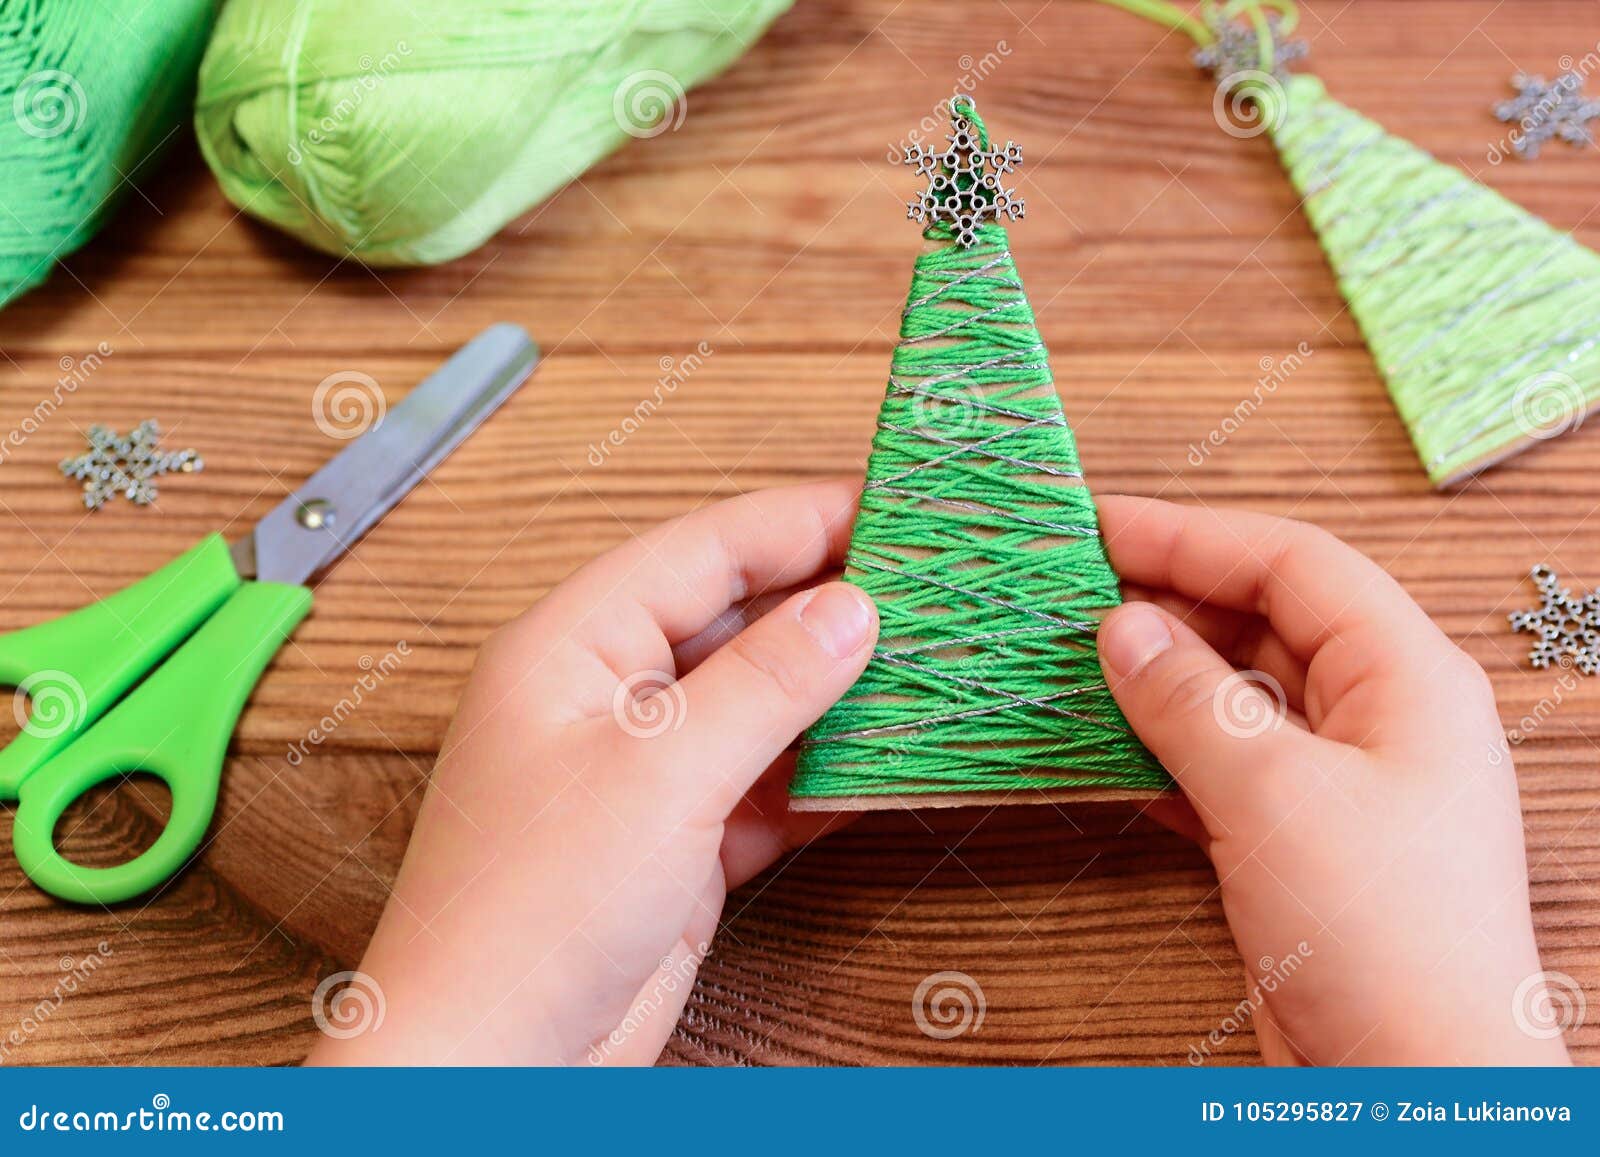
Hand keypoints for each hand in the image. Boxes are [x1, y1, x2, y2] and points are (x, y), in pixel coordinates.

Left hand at [307, 481, 876, 1064]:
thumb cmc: (527, 912)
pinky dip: (825, 773)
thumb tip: (851, 608)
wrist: (491, 1065)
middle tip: (930, 586)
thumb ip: (765, 684)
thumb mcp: (659, 774)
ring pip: (760, 702)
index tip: (892, 506)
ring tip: (930, 662)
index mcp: (573, 643)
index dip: (801, 519)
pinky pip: (767, 782)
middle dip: (830, 602)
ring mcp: (645, 769)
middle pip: (737, 617)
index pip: (704, 547)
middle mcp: (608, 694)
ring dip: (838, 690)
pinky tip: (889, 758)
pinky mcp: (679, 840)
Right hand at [1094, 496, 1569, 1065]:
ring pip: (1238, 696)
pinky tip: (1111, 752)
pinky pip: (1225, 766)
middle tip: (1072, 596)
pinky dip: (1166, 753)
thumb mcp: (1274, 795)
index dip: (1192, 535)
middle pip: (1265, 621)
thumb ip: (1189, 701)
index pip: (1294, 563)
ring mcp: (1342, 782)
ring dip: (1160, 680)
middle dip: (1170, 603)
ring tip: (1075, 665)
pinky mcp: (1303, 843)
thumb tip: (1119, 628)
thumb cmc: (1382, 932)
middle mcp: (1380, 716)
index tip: (1100, 527)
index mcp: (1406, 676)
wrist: (1416, 1086)